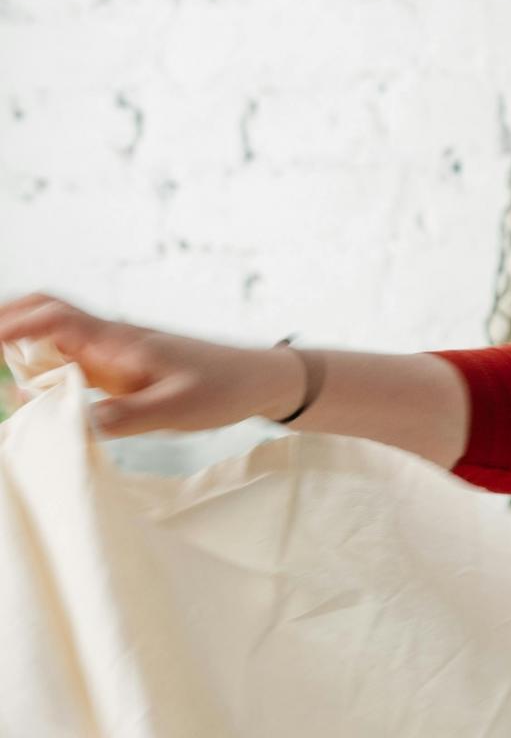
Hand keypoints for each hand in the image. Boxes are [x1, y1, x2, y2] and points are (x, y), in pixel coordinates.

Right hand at [0, 292, 304, 436]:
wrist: (259, 380)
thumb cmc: (223, 389)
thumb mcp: (177, 410)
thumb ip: (126, 416)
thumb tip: (75, 424)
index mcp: (117, 340)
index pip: (53, 317)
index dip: (13, 326)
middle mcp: (107, 338)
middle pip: (41, 312)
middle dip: (3, 323)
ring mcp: (110, 350)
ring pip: (50, 332)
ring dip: (16, 341)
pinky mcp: (116, 366)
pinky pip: (66, 356)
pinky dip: (38, 363)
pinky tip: (28, 388)